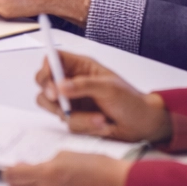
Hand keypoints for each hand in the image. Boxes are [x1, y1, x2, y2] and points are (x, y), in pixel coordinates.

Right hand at [37, 52, 171, 143]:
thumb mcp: (109, 88)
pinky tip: (103, 125)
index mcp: (81, 67)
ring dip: (76, 116)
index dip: (47, 67)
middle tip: (59, 99)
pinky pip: (68, 124)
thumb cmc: (131, 101)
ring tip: (100, 119)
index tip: (50, 79)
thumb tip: (60, 86)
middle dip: (50, 93)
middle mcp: (72, 82)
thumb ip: (83, 86)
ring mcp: (73, 102)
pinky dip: (85, 126)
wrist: (142, 126)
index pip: (54, 59)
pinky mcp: (76, 119)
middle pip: (44, 82)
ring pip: (53, 107)